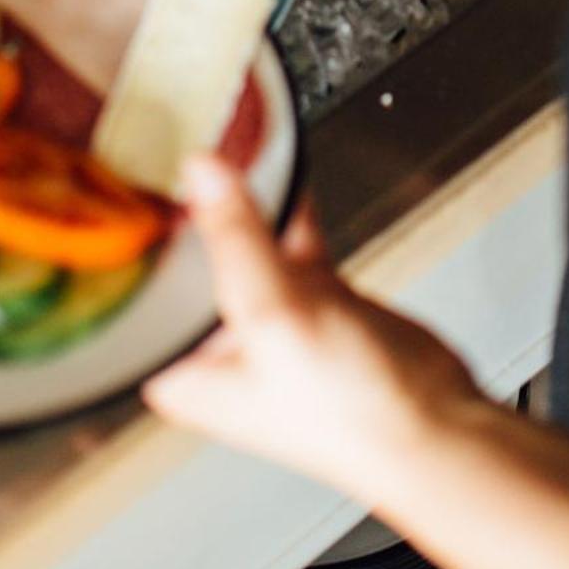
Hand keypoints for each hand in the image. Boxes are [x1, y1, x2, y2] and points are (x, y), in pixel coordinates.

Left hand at [143, 157, 477, 500]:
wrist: (437, 426)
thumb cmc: (352, 415)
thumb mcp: (276, 314)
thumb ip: (237, 238)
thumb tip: (202, 174)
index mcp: (184, 372)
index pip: (144, 291)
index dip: (137, 236)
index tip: (130, 175)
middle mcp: (217, 349)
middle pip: (190, 261)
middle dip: (186, 208)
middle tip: (169, 145)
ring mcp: (268, 321)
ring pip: (241, 243)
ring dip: (239, 199)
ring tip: (223, 142)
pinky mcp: (309, 300)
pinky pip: (286, 238)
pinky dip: (285, 204)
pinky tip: (278, 164)